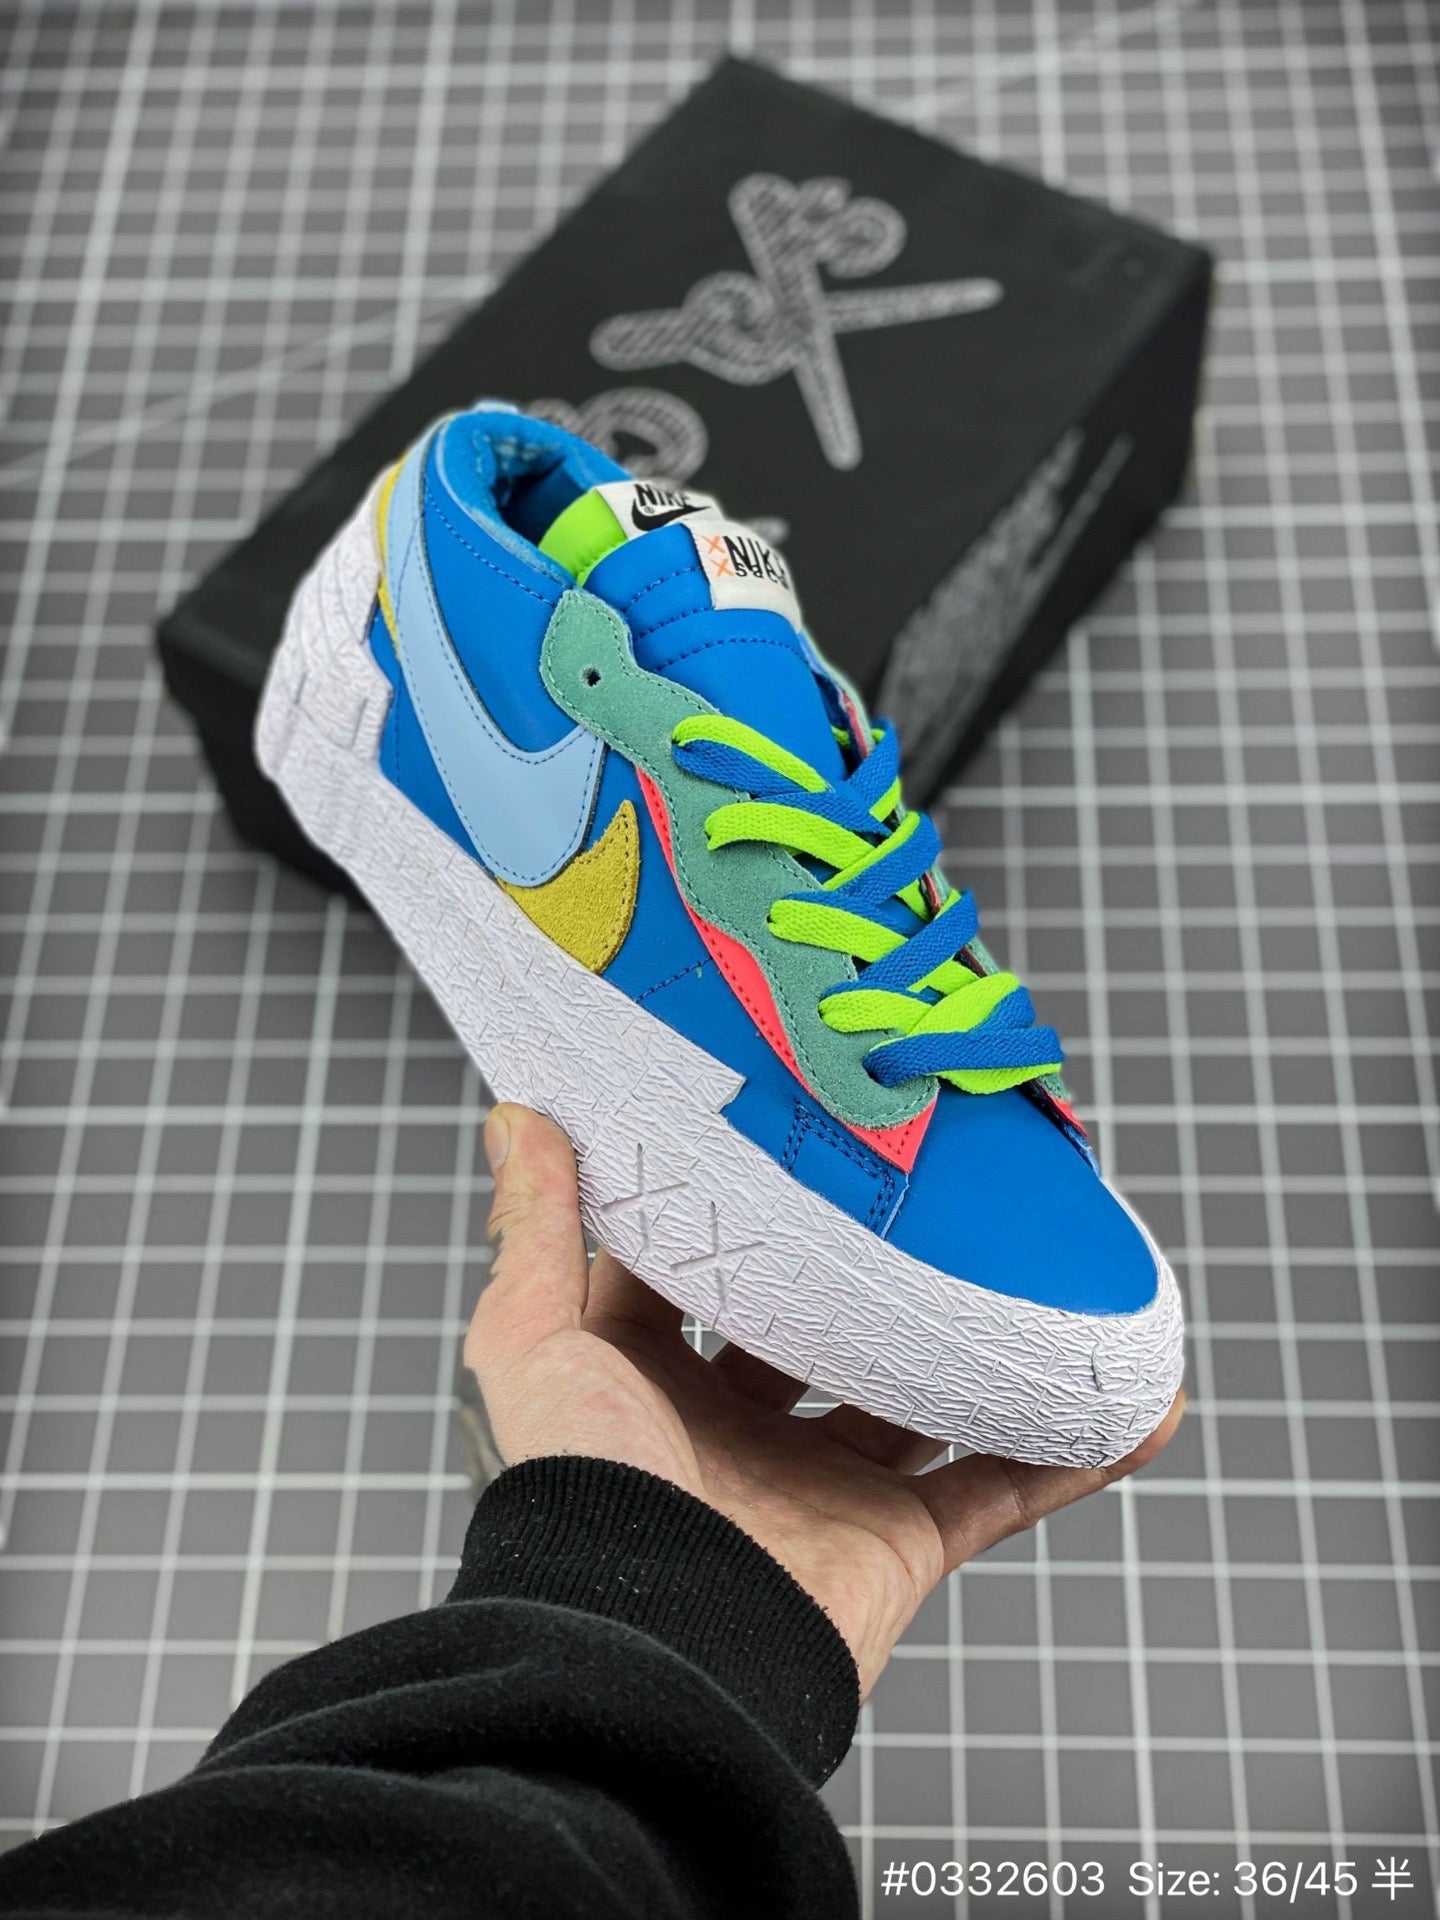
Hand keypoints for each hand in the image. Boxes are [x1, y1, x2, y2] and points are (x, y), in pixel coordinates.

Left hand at [465, 1104, 1183, 1696]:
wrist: (647, 1657)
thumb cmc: (576, 1500)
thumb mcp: (534, 1345)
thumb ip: (536, 1233)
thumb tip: (517, 1113)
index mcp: (653, 1383)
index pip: (705, 1275)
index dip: (742, 1208)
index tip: (794, 1135)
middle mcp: (741, 1432)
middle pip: (825, 1328)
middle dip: (872, 1267)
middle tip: (931, 1184)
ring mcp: (826, 1487)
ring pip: (925, 1395)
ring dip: (983, 1343)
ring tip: (1042, 1268)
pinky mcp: (897, 1542)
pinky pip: (1004, 1487)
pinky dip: (1071, 1450)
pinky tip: (1132, 1403)